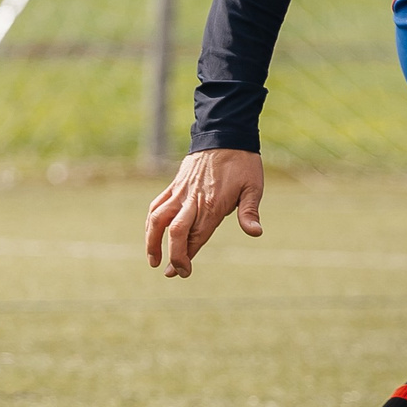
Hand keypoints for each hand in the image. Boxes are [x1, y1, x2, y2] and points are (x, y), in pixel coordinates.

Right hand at [145, 148, 264, 277]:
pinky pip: (157, 205)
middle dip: (171, 254)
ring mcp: (181, 192)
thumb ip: (250, 211)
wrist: (225, 134)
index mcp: (212, 204)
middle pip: (175, 231)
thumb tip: (256, 233)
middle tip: (173, 272)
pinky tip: (151, 234)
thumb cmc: (242, 163)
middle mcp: (192, 200)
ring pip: (158, 218)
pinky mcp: (175, 185)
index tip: (182, 273)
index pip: (195, 236)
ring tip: (153, 259)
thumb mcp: (253, 186)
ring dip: (151, 240)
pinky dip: (151, 222)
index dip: (186, 256)